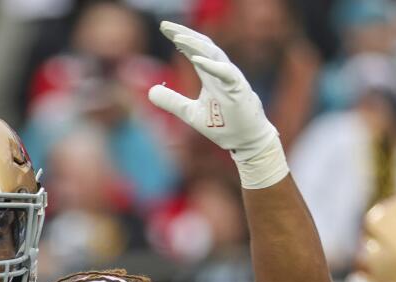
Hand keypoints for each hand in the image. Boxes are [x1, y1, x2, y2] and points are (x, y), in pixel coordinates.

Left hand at [148, 21, 285, 188]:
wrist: (246, 142)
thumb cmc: (223, 125)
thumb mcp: (190, 113)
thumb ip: (172, 101)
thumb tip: (150, 91)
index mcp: (210, 75)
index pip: (193, 50)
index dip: (180, 38)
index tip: (164, 29)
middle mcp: (221, 72)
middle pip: (202, 46)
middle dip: (184, 34)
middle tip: (165, 25)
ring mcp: (231, 79)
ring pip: (214, 54)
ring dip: (195, 45)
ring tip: (178, 37)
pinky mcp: (239, 90)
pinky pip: (226, 73)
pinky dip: (211, 65)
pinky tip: (195, 58)